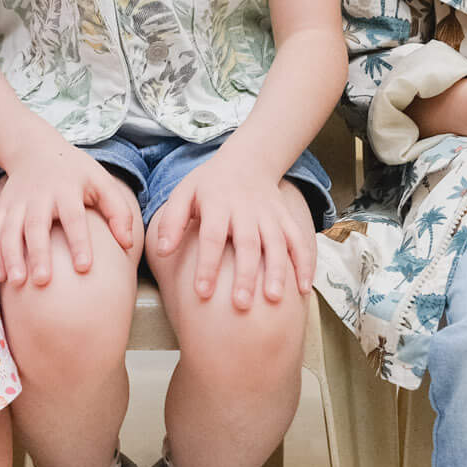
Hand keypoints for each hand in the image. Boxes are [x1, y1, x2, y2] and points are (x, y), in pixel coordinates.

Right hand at [0, 143, 141, 287]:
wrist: (34, 149)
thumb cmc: (75, 173)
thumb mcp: (101, 182)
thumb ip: (119, 212)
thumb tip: (128, 244)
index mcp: (67, 189)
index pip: (73, 217)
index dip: (78, 242)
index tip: (84, 268)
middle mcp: (39, 196)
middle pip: (36, 226)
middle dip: (38, 254)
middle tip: (43, 281)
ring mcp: (17, 202)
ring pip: (10, 231)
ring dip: (11, 257)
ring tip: (18, 282)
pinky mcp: (2, 208)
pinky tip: (0, 276)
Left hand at [148, 149, 312, 308]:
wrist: (246, 161)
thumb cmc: (209, 186)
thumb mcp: (184, 194)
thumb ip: (171, 222)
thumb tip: (162, 251)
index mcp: (217, 203)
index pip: (212, 236)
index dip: (207, 264)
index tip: (202, 292)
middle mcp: (246, 209)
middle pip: (247, 243)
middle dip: (245, 275)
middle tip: (240, 305)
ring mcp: (270, 214)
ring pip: (277, 243)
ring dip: (277, 272)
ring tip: (273, 299)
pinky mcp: (286, 218)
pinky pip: (298, 240)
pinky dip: (304, 263)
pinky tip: (304, 288)